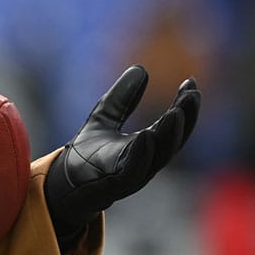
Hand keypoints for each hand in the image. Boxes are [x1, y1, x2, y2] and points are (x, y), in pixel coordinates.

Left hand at [44, 65, 200, 246]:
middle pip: (172, 140)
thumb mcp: (104, 118)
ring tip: (175, 112)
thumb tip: (140, 69)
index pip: (173, 125)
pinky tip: (146, 136)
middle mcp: (145, 161)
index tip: (190, 82)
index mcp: (146, 146)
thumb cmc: (87, 154)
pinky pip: (132, 171)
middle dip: (185, 118)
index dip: (185, 106)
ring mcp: (132, 175)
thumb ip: (122, 98)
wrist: (63, 185)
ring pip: (157, 157)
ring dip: (168, 135)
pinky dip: (141, 155)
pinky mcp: (114, 185)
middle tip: (191, 94)